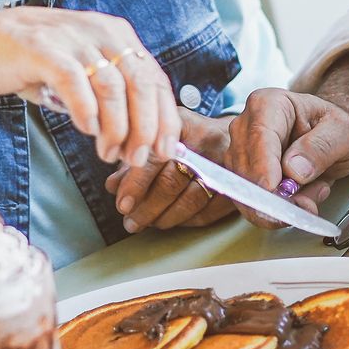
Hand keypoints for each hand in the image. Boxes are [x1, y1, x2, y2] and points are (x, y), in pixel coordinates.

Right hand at [0, 8, 179, 166]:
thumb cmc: (36, 64)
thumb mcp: (84, 71)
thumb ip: (113, 95)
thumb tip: (144, 140)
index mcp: (117, 34)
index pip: (155, 78)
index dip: (165, 118)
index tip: (165, 150)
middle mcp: (100, 30)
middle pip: (140, 84)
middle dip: (144, 129)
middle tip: (135, 158)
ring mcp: (72, 37)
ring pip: (112, 87)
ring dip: (116, 128)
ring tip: (108, 153)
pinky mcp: (43, 49)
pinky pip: (75, 81)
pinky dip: (86, 110)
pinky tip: (86, 130)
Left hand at [107, 111, 235, 232]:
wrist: (232, 137)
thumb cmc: (188, 139)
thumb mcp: (162, 138)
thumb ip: (136, 160)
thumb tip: (112, 186)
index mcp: (183, 125)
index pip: (156, 156)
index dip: (136, 183)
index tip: (122, 203)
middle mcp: (207, 142)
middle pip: (172, 181)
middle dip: (147, 206)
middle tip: (130, 220)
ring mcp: (225, 166)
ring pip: (190, 201)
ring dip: (163, 218)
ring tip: (146, 223)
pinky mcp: (236, 187)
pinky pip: (207, 213)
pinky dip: (185, 221)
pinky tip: (170, 220)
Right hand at [223, 89, 348, 228]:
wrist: (331, 139)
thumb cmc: (335, 129)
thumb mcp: (343, 133)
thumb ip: (321, 147)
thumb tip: (294, 170)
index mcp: (269, 104)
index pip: (259, 136)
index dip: (263, 166)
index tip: (273, 189)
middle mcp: (246, 126)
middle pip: (245, 166)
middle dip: (274, 194)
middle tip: (306, 205)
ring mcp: (240, 152)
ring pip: (244, 190)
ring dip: (279, 205)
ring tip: (312, 194)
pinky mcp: (243, 177)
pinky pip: (250, 204)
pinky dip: (276, 212)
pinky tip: (301, 200)